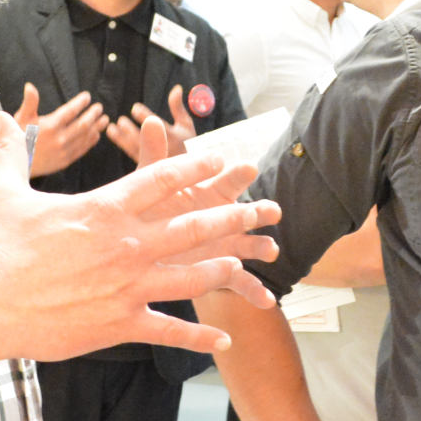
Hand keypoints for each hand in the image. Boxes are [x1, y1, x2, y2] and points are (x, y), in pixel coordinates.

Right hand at [0, 112, 280, 359]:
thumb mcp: (3, 189)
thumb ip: (11, 150)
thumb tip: (0, 115)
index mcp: (105, 209)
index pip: (161, 178)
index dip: (194, 166)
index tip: (219, 159)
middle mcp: (127, 245)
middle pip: (194, 225)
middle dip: (233, 215)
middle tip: (262, 209)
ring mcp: (129, 286)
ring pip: (193, 276)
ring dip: (224, 268)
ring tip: (248, 263)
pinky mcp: (122, 323)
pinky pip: (171, 330)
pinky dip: (199, 337)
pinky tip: (222, 338)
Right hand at [15, 83, 106, 177]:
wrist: (16, 164)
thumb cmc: (18, 138)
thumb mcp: (20, 119)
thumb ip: (29, 103)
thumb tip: (29, 86)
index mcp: (49, 126)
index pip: (70, 111)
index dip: (80, 103)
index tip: (87, 96)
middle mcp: (59, 139)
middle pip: (82, 124)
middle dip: (92, 114)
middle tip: (99, 107)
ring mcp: (64, 151)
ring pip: (85, 137)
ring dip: (96, 127)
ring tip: (104, 119)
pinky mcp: (65, 161)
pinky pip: (82, 149)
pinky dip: (91, 141)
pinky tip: (96, 134)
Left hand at [107, 84, 198, 162]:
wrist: (188, 168)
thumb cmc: (187, 143)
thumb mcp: (185, 124)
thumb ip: (177, 107)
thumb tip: (176, 87)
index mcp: (173, 137)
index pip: (159, 127)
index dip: (146, 118)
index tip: (135, 109)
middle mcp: (163, 149)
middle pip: (146, 140)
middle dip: (132, 131)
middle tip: (121, 120)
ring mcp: (154, 159)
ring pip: (136, 149)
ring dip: (122, 138)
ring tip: (111, 128)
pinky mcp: (146, 165)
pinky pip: (131, 154)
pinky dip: (121, 144)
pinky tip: (112, 134)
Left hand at [126, 115, 280, 276]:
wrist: (151, 247)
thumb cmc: (154, 208)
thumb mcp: (150, 184)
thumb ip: (155, 156)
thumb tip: (149, 119)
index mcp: (212, 191)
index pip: (230, 177)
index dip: (239, 172)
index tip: (248, 166)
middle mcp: (226, 216)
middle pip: (249, 210)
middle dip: (261, 209)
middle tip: (272, 210)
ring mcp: (229, 244)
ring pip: (253, 245)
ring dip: (265, 247)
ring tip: (271, 251)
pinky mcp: (225, 271)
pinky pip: (244, 282)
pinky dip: (257, 292)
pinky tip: (267, 301)